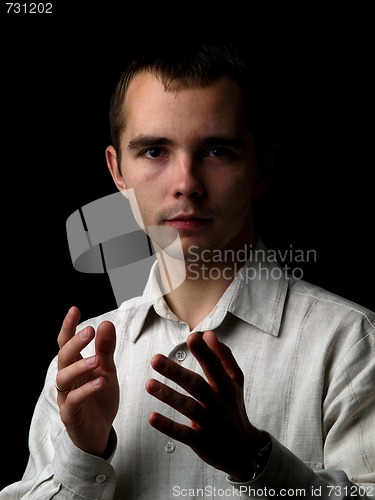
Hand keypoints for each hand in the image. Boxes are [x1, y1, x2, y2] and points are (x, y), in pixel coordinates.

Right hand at [55, 306, 118, 456]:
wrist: (99, 432)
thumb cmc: (99, 399)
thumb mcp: (107, 370)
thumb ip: (106, 349)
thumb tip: (106, 323)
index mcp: (75, 366)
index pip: (66, 343)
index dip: (68, 327)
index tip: (74, 309)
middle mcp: (67, 380)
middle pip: (63, 357)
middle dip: (74, 342)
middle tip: (89, 330)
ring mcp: (66, 397)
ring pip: (63, 378)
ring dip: (79, 366)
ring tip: (96, 359)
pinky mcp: (71, 415)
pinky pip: (74, 401)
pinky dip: (86, 391)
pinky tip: (100, 382)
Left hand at [146, 330, 264, 480]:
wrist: (244, 449)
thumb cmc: (233, 406)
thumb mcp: (235, 381)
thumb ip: (223, 356)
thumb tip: (208, 334)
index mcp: (227, 386)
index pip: (215, 366)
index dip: (205, 352)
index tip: (192, 337)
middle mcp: (219, 403)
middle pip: (197, 385)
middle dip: (176, 372)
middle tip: (155, 359)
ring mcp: (210, 423)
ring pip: (188, 408)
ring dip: (168, 396)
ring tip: (149, 384)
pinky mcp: (201, 441)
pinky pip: (183, 434)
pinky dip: (168, 426)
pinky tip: (152, 417)